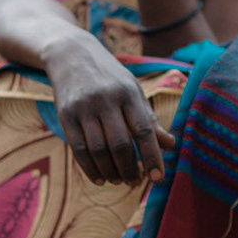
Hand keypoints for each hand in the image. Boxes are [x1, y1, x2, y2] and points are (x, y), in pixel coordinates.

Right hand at [0, 29, 173, 182]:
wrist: (71, 55)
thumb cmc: (109, 78)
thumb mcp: (132, 91)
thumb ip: (149, 119)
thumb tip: (171, 145)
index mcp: (128, 94)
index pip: (143, 130)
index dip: (152, 156)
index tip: (157, 177)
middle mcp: (105, 100)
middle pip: (119, 144)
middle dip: (129, 169)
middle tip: (135, 182)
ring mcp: (83, 109)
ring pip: (98, 150)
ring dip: (110, 172)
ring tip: (118, 180)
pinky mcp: (66, 116)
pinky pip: (79, 150)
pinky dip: (90, 169)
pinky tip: (100, 179)